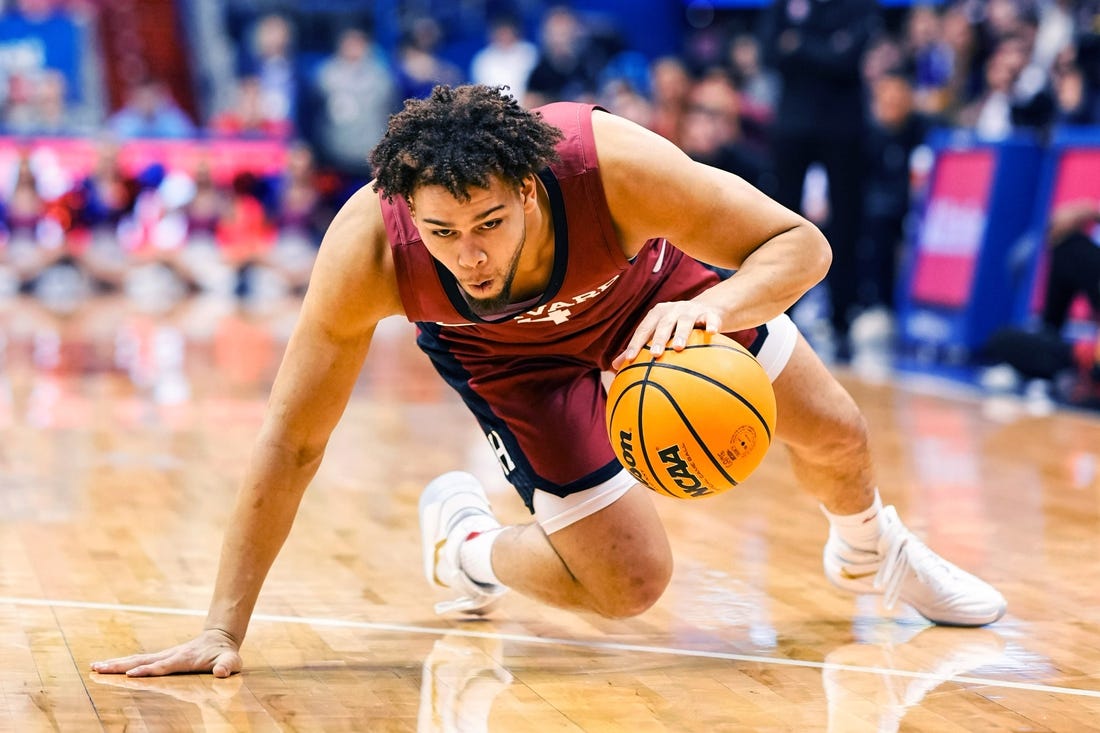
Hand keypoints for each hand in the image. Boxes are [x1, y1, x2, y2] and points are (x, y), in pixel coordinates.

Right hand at [90, 628, 242, 677]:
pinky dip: (121, 663)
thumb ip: (227, 666)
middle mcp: (169, 655)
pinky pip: (138, 661)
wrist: (220, 638)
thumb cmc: (225, 654)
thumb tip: (221, 672)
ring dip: (115, 664)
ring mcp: (164, 655)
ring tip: (94, 667)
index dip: (148, 670)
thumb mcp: (231, 661)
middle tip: (98, 668)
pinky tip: (106, 667)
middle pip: (141, 661)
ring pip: (136, 659)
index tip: (131, 674)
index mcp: (183, 659)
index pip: (163, 666)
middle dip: (120, 665)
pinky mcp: (161, 657)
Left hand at [611, 300, 720, 369]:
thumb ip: (637, 348)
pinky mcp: (708, 313)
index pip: (643, 329)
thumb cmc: (674, 327)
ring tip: (679, 348)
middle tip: (655, 355)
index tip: (629, 359)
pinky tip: (712, 333)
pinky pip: (710, 319)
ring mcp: (690, 310)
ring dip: (682, 333)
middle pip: (663, 324)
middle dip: (658, 339)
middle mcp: (672, 310)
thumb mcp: (656, 333)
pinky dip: (711, 324)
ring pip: (685, 321)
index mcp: (656, 315)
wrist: (703, 310)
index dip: (636, 343)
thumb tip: (614, 367)